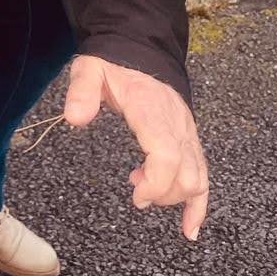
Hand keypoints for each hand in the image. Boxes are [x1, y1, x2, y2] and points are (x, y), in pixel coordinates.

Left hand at [63, 56, 208, 239]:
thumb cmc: (116, 63)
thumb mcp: (90, 69)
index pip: (167, 153)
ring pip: (198, 177)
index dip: (156, 182)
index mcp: (151, 108)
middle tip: (136, 193)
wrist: (141, 49)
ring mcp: (186, 131)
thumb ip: (81, 92)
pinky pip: (202, 173)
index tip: (135, 194)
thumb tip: (73, 118)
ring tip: (147, 196)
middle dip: (163, 194)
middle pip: (187, 174)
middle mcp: (176, 123)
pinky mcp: (189, 137)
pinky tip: (189, 226)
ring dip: (177, 198)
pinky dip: (199, 202)